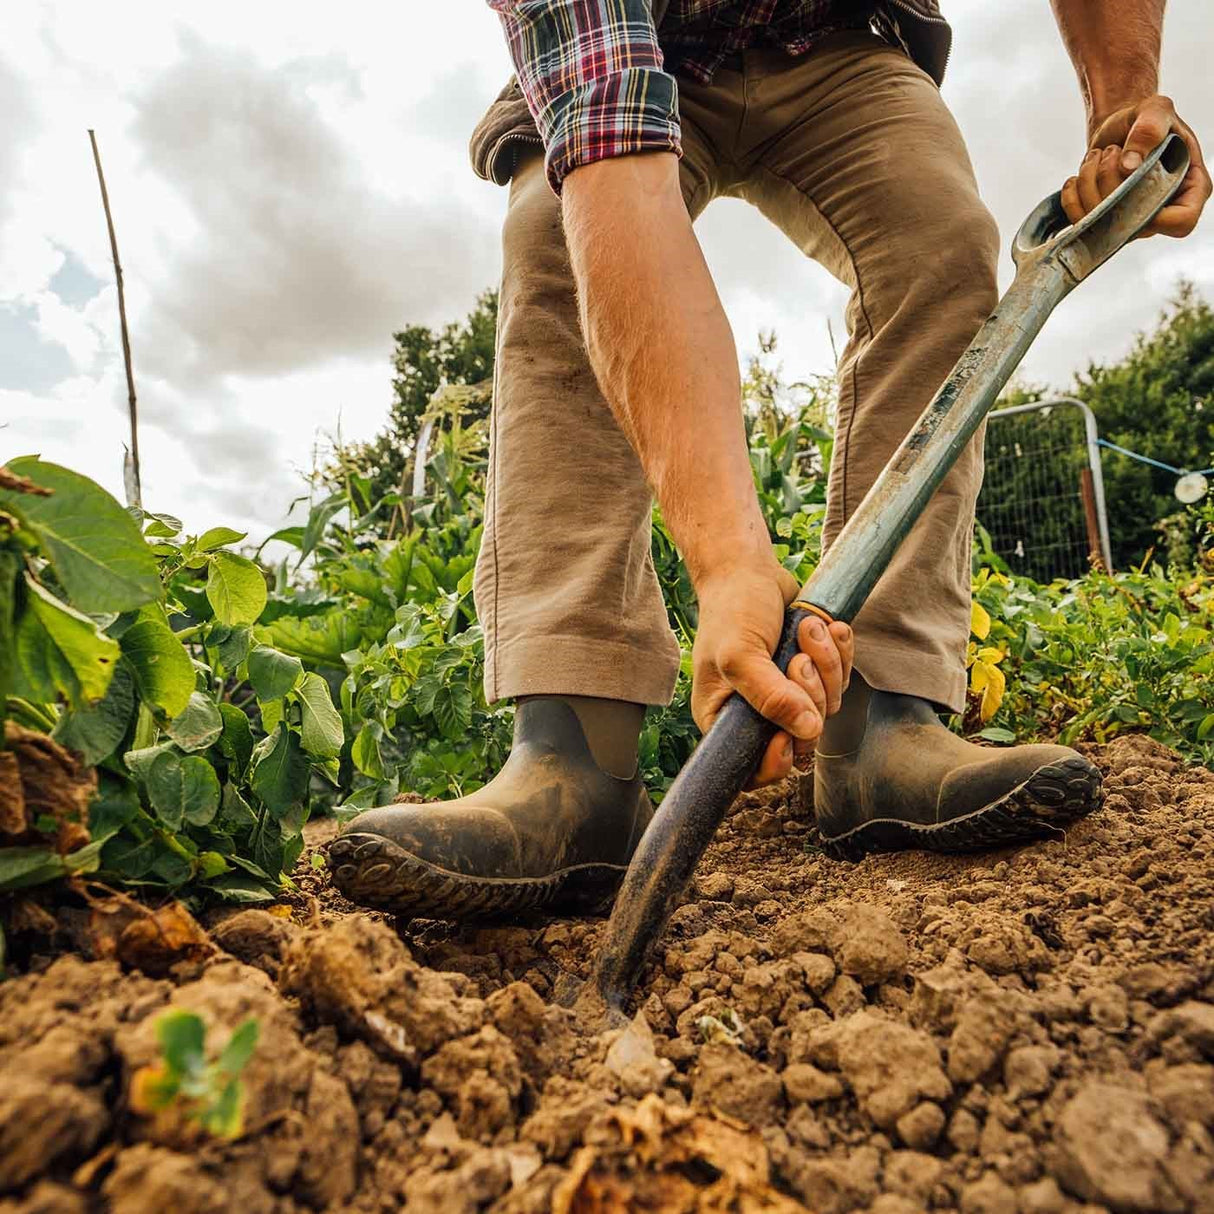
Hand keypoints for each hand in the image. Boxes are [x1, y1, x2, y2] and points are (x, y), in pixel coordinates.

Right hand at [690, 560, 854, 786]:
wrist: (749, 571)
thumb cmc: (732, 611)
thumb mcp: (740, 654)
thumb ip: (770, 696)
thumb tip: (807, 730)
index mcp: (725, 718)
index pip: (753, 769)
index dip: (777, 759)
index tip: (787, 733)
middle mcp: (756, 712)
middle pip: (803, 736)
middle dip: (809, 694)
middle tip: (795, 660)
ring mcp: (787, 693)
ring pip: (827, 706)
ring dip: (826, 665)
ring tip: (807, 630)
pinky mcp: (811, 673)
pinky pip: (840, 680)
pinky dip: (839, 652)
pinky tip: (825, 626)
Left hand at [1061, 95, 1210, 236]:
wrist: (1121, 127)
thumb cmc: (1147, 118)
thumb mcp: (1156, 111)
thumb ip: (1149, 131)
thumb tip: (1129, 166)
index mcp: (1190, 189)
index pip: (1182, 222)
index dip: (1159, 214)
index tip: (1137, 182)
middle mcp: (1160, 210)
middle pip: (1132, 222)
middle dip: (1111, 182)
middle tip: (1113, 151)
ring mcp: (1131, 219)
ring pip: (1101, 221)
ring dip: (1090, 182)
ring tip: (1100, 155)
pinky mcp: (1104, 220)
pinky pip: (1080, 220)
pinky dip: (1073, 193)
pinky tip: (1080, 173)